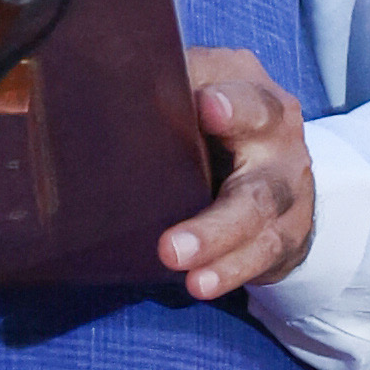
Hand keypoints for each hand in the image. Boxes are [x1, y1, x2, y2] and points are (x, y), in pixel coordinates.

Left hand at [160, 48, 315, 301]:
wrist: (281, 178)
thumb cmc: (218, 132)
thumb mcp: (200, 98)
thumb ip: (162, 93)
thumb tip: (83, 90)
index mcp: (250, 88)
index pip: (238, 86)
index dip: (227, 98)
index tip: (204, 106)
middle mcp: (276, 132)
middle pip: (256, 157)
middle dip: (217, 153)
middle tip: (182, 189)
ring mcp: (285, 184)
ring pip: (255, 207)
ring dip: (214, 235)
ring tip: (174, 256)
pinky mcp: (285, 232)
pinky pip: (260, 253)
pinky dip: (227, 270)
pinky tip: (200, 283)